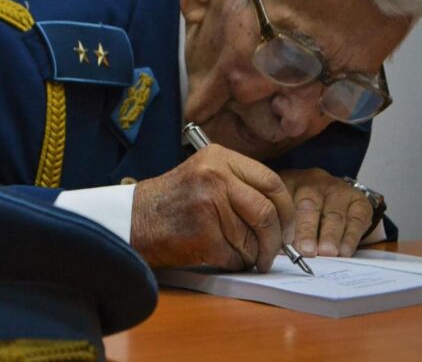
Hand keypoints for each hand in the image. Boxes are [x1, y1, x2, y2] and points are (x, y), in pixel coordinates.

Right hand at [131, 144, 294, 271]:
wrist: (133, 219)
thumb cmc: (173, 201)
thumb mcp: (206, 174)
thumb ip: (241, 185)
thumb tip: (282, 216)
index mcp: (220, 158)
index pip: (272, 182)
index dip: (286, 209)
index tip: (287, 227)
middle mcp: (215, 177)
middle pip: (267, 212)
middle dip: (276, 239)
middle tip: (274, 252)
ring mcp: (208, 205)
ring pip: (253, 239)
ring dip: (254, 255)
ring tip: (243, 255)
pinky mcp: (201, 235)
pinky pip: (235, 257)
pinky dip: (236, 263)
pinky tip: (222, 257)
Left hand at [280, 168, 372, 257]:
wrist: (338, 205)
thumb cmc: (304, 214)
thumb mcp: (287, 213)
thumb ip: (282, 230)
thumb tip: (276, 253)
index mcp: (290, 183)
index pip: (285, 200)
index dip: (285, 223)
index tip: (284, 244)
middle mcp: (314, 182)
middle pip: (309, 205)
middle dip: (307, 230)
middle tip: (306, 250)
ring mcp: (339, 189)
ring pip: (334, 213)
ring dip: (329, 236)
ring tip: (326, 253)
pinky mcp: (359, 201)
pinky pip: (356, 219)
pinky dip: (350, 237)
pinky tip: (344, 251)